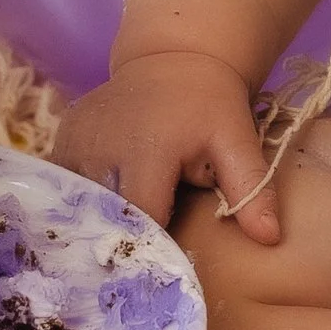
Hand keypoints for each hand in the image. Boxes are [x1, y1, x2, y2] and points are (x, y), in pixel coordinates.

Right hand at [50, 51, 280, 243]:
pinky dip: (81, 203)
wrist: (174, 59)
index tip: (164, 270)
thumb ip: (251, 188)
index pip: (140, 219)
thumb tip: (269, 238)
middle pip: (105, 218)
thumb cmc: (211, 106)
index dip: (152, 247)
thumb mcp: (237, 141)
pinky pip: (66, 186)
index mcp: (147, 149)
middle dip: (122, 241)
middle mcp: (101, 145)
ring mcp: (74, 140)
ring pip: (79, 206)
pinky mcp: (61, 137)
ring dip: (98, 223)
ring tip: (118, 238)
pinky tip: (100, 210)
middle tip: (138, 266)